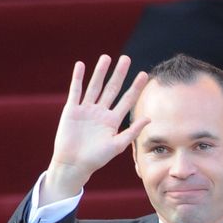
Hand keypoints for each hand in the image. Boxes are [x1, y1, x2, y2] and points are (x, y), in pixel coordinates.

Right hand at [42, 55, 150, 203]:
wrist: (74, 164)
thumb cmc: (96, 159)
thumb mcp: (117, 146)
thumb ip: (132, 132)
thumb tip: (149, 118)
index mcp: (112, 121)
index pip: (127, 100)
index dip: (135, 88)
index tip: (144, 75)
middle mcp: (101, 112)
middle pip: (112, 89)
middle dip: (119, 74)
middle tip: (126, 58)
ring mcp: (86, 109)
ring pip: (95, 86)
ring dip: (100, 72)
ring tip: (106, 58)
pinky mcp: (72, 110)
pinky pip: (76, 91)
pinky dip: (78, 79)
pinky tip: (81, 66)